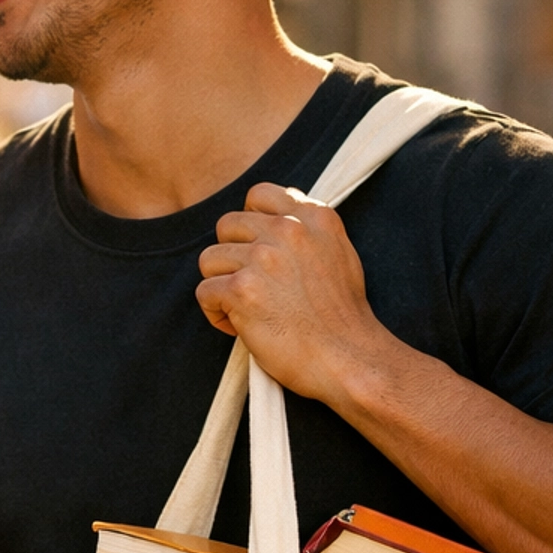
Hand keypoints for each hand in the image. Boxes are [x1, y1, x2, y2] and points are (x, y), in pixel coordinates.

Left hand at [196, 182, 398, 406]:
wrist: (348, 358)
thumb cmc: (341, 316)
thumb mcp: (338, 254)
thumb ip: (307, 231)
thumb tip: (272, 220)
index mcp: (314, 217)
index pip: (259, 194)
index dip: (250, 223)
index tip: (258, 249)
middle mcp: (288, 230)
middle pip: (227, 225)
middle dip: (232, 256)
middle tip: (252, 287)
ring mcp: (263, 258)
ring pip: (210, 259)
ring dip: (222, 285)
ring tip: (246, 309)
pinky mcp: (242, 290)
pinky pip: (204, 291)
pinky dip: (215, 313)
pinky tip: (239, 327)